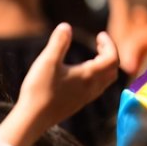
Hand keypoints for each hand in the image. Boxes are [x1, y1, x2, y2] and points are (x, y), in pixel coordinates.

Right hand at [0, 24, 118, 145]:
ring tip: (93, 56)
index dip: (110, 44)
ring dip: (105, 65)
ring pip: (106, 80)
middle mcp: (92, 87)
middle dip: (110, 53)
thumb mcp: (47, 61)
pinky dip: (98, 76)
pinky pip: (98, 88)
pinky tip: (82, 73)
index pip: (113, 58)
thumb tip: (66, 26)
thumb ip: (58, 43)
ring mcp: (87, 97)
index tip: (100, 35)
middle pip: (113, 69)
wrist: (33, 119)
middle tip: (98, 43)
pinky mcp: (79, 104)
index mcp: (89, 75)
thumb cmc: (40, 90)